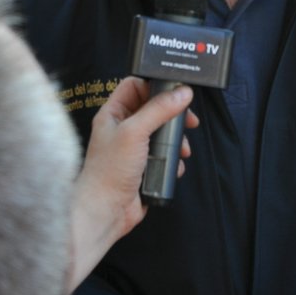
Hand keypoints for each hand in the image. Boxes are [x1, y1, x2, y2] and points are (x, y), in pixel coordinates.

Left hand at [70, 79, 196, 284]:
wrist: (106, 210)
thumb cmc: (109, 170)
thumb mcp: (135, 132)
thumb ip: (159, 109)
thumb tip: (182, 93)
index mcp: (113, 113)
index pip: (135, 86)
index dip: (155, 85)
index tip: (176, 89)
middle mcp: (123, 128)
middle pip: (154, 109)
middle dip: (173, 115)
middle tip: (189, 119)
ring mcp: (134, 148)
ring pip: (163, 133)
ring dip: (176, 139)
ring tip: (182, 148)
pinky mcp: (145, 166)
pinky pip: (165, 154)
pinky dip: (173, 158)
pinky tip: (175, 165)